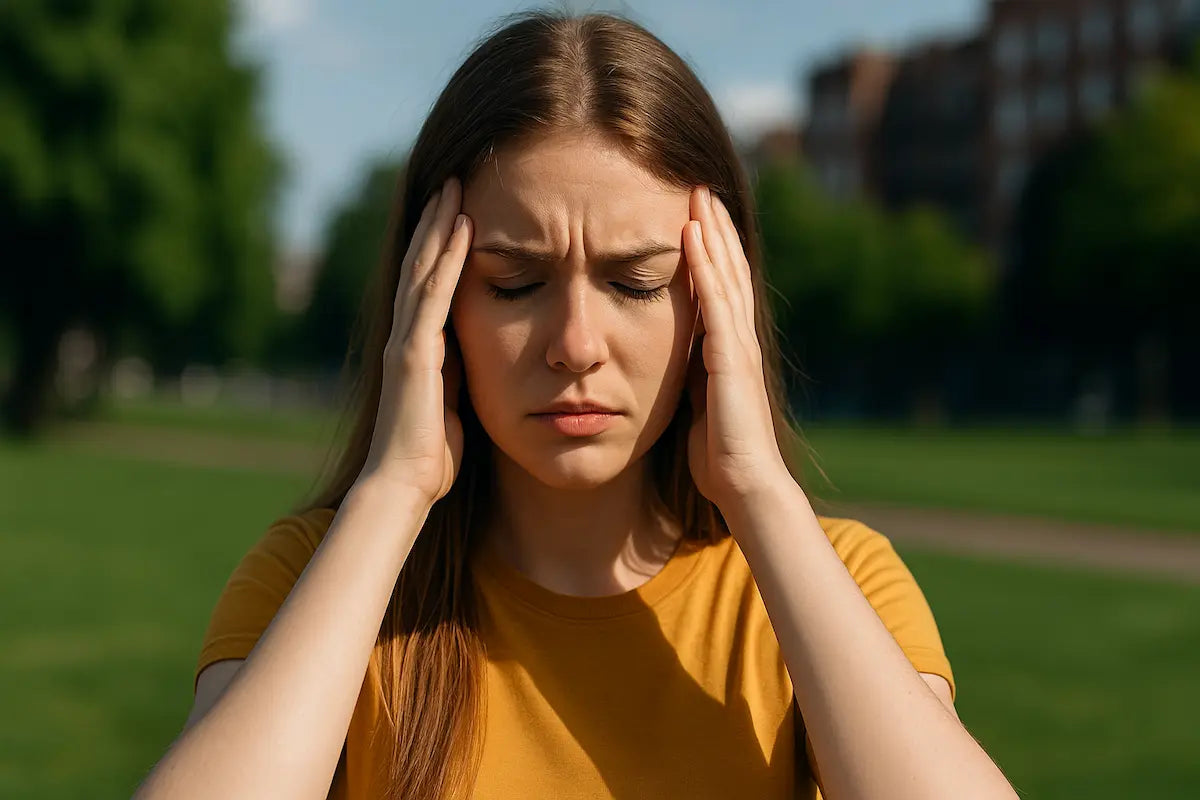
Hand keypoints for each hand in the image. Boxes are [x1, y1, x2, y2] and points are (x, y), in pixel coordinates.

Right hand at [359, 176, 472, 506]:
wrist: (404, 486)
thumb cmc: (430, 457)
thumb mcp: (453, 405)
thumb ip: (458, 376)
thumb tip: (480, 358)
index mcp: (417, 348)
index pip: (428, 285)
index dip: (439, 247)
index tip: (458, 212)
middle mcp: (406, 336)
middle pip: (421, 265)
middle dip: (436, 222)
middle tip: (453, 180)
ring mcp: (406, 341)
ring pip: (423, 270)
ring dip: (439, 227)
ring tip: (454, 187)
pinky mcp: (414, 353)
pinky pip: (434, 296)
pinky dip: (448, 260)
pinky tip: (462, 228)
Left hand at [682, 186, 789, 512]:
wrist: (745, 484)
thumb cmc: (719, 456)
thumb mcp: (699, 405)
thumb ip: (693, 378)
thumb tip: (675, 363)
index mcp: (730, 350)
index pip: (721, 288)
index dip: (711, 252)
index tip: (694, 218)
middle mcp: (739, 340)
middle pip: (727, 271)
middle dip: (714, 229)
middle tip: (699, 189)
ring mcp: (738, 346)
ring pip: (725, 276)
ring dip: (711, 235)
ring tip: (698, 197)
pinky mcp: (730, 357)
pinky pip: (715, 302)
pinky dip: (704, 267)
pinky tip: (691, 237)